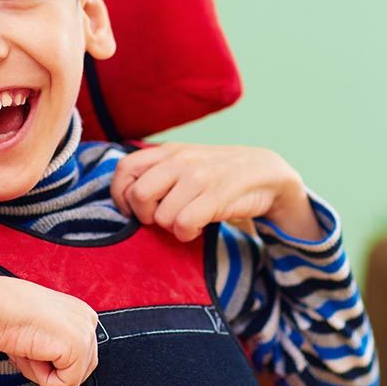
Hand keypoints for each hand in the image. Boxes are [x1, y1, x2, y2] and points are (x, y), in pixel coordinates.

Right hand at [0, 277, 98, 385]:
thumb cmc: (8, 316)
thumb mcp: (40, 332)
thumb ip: (55, 351)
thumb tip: (57, 383)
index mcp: (79, 311)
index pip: (82, 353)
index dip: (60, 368)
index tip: (41, 370)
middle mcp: (88, 319)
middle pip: (82, 368)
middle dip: (54, 373)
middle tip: (29, 359)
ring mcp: (86, 333)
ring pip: (73, 378)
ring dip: (46, 375)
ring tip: (28, 352)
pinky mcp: (78, 347)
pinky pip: (67, 384)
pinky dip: (45, 380)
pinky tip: (31, 355)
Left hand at [111, 143, 320, 241]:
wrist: (266, 172)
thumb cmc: (217, 173)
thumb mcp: (184, 163)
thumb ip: (156, 172)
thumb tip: (126, 198)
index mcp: (167, 151)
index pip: (124, 169)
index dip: (120, 194)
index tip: (131, 210)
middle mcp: (179, 160)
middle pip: (138, 196)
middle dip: (145, 216)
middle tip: (161, 219)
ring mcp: (198, 177)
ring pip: (161, 217)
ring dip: (172, 227)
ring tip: (189, 220)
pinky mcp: (216, 196)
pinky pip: (183, 225)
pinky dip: (188, 234)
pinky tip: (199, 227)